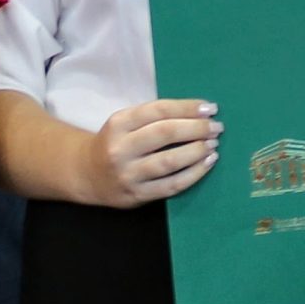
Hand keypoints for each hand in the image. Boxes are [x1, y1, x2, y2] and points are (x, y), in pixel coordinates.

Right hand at [87, 99, 220, 207]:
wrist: (88, 174)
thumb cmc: (116, 143)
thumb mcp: (124, 123)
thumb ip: (154, 117)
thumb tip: (199, 113)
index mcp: (119, 123)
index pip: (159, 110)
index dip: (188, 108)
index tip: (210, 108)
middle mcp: (121, 148)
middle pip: (166, 133)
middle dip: (197, 128)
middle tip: (216, 127)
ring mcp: (129, 174)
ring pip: (170, 161)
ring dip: (197, 151)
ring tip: (213, 145)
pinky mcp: (137, 195)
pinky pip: (172, 185)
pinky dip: (194, 173)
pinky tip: (207, 163)